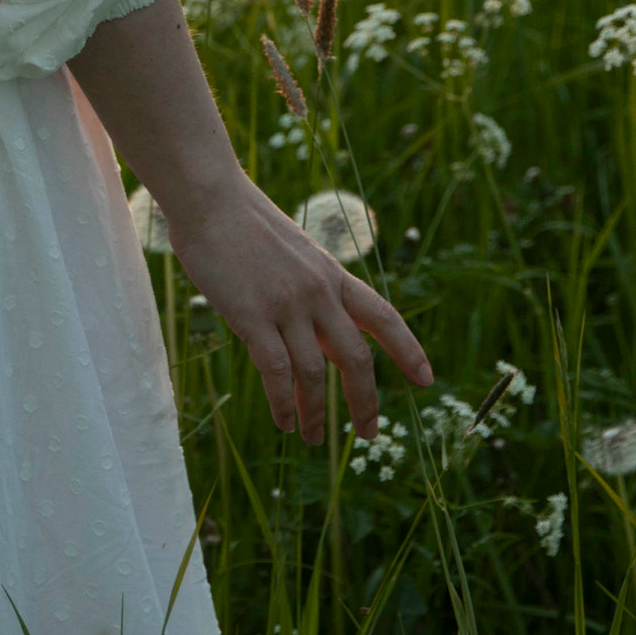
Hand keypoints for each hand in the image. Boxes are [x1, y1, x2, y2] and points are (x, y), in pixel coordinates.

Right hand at [161, 170, 431, 441]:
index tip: (426, 380)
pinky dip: (283, 403)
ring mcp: (287, 303)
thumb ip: (308, 290)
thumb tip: (313, 335)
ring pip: (315, 373)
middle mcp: (319, 291)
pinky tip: (283, 422)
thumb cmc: (241, 221)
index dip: (409, 350)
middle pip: (357, 356)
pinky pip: (277, 372)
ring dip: (316, 413)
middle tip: (369, 433)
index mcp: (332, 274)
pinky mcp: (253, 315)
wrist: (208, 196)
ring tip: (312, 438)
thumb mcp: (292, 252)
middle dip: (365, 400)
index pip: (383, 316)